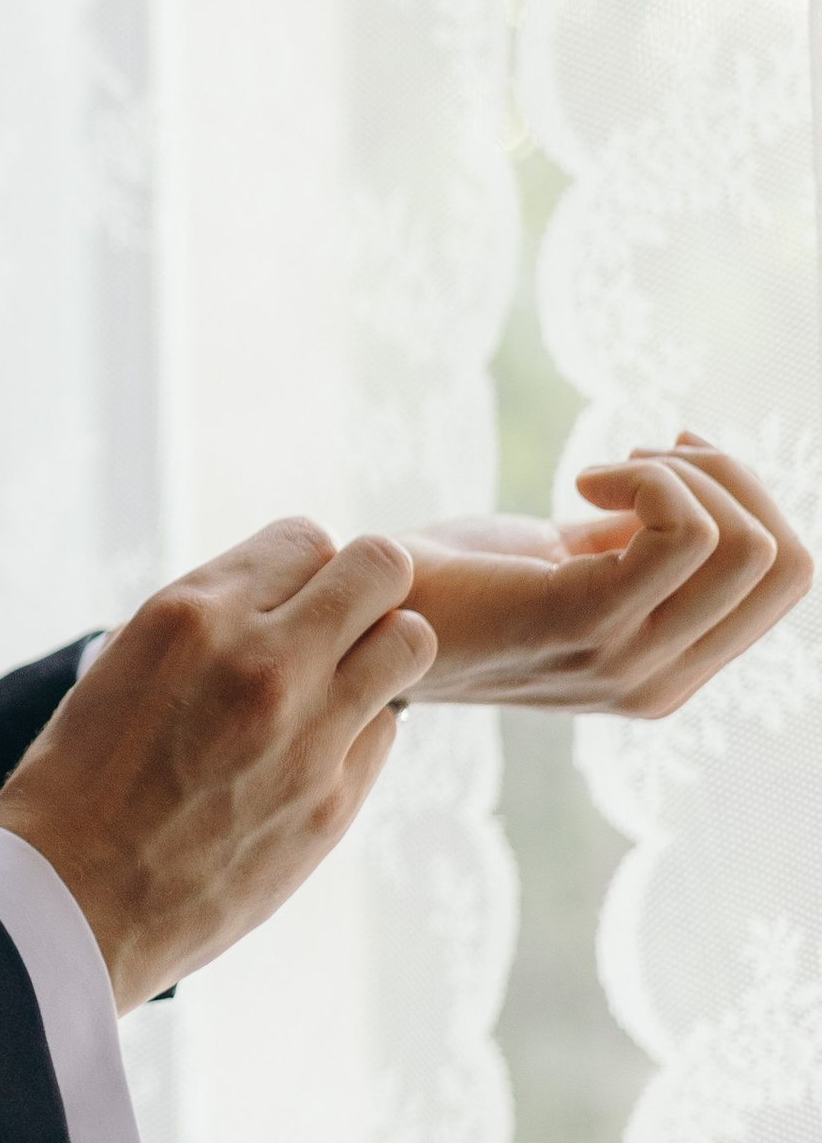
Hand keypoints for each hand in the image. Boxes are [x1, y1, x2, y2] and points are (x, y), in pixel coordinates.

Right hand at [0, 519, 434, 1012]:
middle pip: (377, 566)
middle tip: (336, 624)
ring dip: (383, 649)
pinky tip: (310, 754)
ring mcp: (308, 732)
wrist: (73, 905)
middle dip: (364, 586)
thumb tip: (270, 602)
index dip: (299, 567)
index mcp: (190, 615)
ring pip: (411, 640)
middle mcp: (260, 659)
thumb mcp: (124, 666)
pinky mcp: (334, 800)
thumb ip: (204, 626)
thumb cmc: (77, 783)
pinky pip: (386, 727)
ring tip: (340, 681)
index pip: (302, 536)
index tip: (283, 600)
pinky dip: (360, 728)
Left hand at [399, 434, 809, 713]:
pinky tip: (582, 481)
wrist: (363, 610)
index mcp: (672, 672)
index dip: (747, 496)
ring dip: (683, 475)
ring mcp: (627, 663)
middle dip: (729, 480)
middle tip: (640, 460)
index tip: (668, 460)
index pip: (789, 579)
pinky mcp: (584, 625)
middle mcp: (661, 683)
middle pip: (787, 563)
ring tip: (606, 471)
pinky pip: (686, 535)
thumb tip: (706, 488)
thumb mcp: (572, 560)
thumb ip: (639, 545)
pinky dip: (648, 479)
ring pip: (746, 546)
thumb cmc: (459, 579)